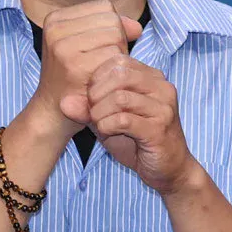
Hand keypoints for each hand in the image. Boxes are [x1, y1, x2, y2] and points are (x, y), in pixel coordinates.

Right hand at [32, 0, 142, 139]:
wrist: (51, 113)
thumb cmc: (73, 78)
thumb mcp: (85, 46)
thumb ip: (110, 29)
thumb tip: (137, 27)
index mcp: (55, 18)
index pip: (105, 7)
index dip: (112, 28)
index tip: (98, 49)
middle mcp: (55, 28)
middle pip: (112, 20)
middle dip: (116, 41)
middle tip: (100, 64)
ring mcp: (63, 46)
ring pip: (115, 36)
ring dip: (117, 56)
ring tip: (100, 72)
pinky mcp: (74, 65)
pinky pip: (113, 56)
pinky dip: (115, 70)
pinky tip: (102, 82)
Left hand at [82, 53, 195, 195]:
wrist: (168, 170)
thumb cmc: (137, 140)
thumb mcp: (107, 119)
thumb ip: (88, 108)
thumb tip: (63, 102)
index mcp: (152, 77)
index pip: (118, 61)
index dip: (96, 78)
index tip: (90, 97)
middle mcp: (162, 88)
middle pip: (119, 75)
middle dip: (96, 93)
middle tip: (92, 111)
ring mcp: (163, 108)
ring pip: (120, 97)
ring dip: (100, 112)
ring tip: (99, 123)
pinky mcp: (159, 129)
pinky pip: (123, 120)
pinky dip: (107, 126)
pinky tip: (106, 132)